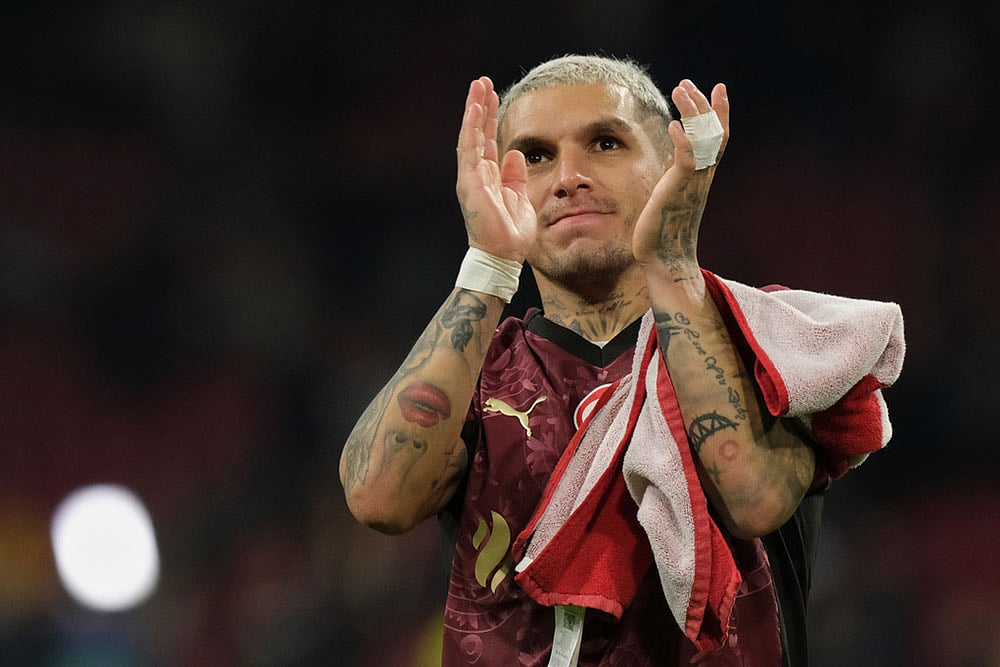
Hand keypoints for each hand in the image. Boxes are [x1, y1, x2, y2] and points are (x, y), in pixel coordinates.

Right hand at [455, 77, 536, 262]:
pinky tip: (475, 109)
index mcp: (489, 176)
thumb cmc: (511, 233)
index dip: (489, 117)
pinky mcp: (469, 182)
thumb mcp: (519, 196)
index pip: (486, 140)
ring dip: (474, 110)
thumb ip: (515, 175)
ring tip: (477, 86)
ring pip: (470, 136)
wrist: (504, 255)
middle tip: (482, 81)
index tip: (492, 94)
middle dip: (480, 106)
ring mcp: (471, 177)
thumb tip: (515, 154)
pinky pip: (469, 149)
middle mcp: (476, 173)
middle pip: (476, 133)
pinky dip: (471, 128)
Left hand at [632, 79, 729, 276]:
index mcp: (702, 175)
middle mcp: (702, 176)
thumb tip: (673, 162)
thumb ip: (676, 175)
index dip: (720, 111)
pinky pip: (685, 162)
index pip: (717, 137)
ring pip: (701, 141)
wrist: (666, 259)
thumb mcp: (671, 194)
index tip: (717, 87)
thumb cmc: (665, 230)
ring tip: (680, 89)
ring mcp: (692, 183)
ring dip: (692, 113)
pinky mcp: (677, 191)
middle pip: (712, 132)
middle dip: (703, 104)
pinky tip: (673, 125)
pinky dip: (683, 142)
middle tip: (688, 82)